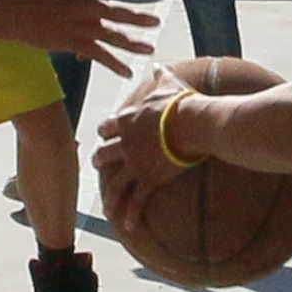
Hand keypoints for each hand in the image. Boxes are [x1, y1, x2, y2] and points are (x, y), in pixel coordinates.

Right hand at [0, 0, 157, 67]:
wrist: (4, 8)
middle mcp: (82, 6)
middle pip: (117, 13)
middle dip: (139, 18)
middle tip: (156, 20)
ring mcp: (78, 27)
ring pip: (112, 37)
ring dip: (133, 44)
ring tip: (150, 47)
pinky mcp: (72, 43)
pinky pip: (98, 55)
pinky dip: (113, 64)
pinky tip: (127, 73)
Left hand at [93, 84, 207, 220]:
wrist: (194, 124)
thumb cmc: (182, 103)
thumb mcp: (168, 85)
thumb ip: (160, 76)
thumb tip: (158, 64)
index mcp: (127, 120)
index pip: (107, 126)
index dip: (104, 131)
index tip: (104, 134)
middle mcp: (125, 143)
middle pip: (103, 153)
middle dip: (99, 160)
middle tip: (97, 165)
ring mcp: (135, 163)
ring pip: (114, 181)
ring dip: (110, 194)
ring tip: (107, 206)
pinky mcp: (148, 179)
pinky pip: (136, 200)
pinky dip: (130, 214)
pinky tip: (127, 227)